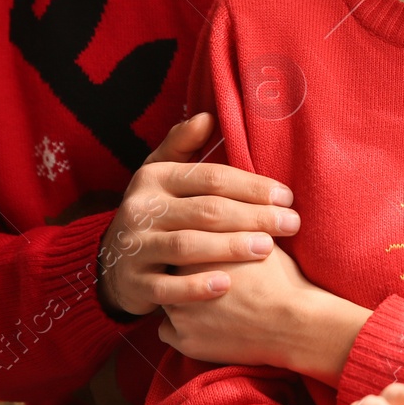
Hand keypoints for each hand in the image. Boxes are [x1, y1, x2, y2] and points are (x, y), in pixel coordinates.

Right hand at [96, 112, 299, 317]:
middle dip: (253, 216)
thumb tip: (207, 116)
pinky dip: (196, 287)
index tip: (287, 196)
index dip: (252, 186)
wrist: (112, 261)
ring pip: (187, 246)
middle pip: (205, 211)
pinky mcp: (134, 284)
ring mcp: (135, 248)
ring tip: (268, 249)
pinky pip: (167, 288)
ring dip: (230, 247)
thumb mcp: (161, 173)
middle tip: (290, 223)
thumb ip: (182, 144)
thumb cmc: (154, 211)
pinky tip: (226, 286)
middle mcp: (141, 210)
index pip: (211, 178)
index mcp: (154, 178)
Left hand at [161, 242, 371, 383]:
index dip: (191, 243)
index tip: (200, 248)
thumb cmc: (280, 278)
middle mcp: (178, 277)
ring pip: (165, 299)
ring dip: (177, 298)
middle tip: (195, 270)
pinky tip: (200, 324)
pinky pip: (169, 332)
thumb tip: (231, 206)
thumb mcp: (260, 237)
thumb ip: (235, 222)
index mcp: (195, 247)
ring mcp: (178, 312)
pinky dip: (181, 329)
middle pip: (167, 268)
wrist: (292, 322)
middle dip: (178, 269)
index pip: (177, 238)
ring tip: (200, 298)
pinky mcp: (184, 340)